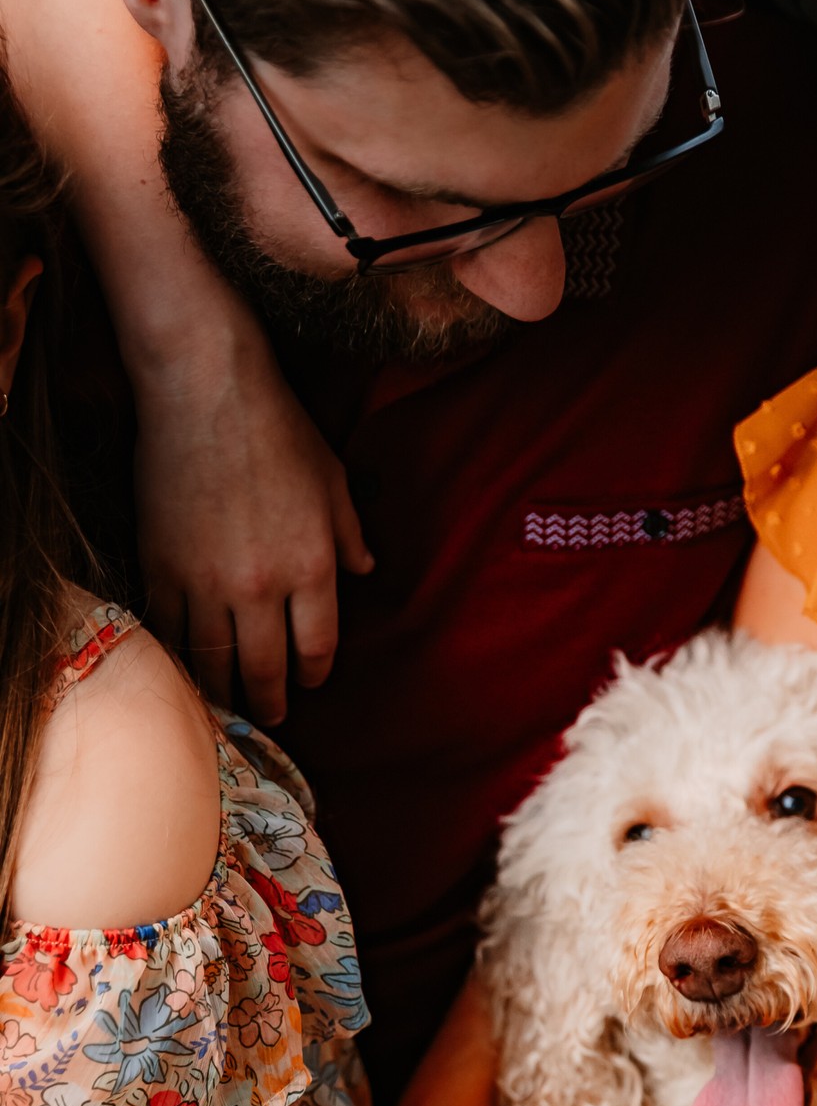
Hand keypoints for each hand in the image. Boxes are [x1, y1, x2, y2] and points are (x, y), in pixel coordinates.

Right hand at [132, 316, 372, 722]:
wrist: (204, 389)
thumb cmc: (278, 429)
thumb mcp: (334, 481)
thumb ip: (351, 535)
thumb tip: (368, 571)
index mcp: (312, 569)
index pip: (317, 649)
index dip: (314, 675)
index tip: (310, 683)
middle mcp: (261, 588)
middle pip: (266, 670)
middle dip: (271, 701)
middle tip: (271, 716)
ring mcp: (206, 582)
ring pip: (213, 661)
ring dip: (223, 691)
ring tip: (228, 705)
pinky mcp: (160, 566)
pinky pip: (169, 631)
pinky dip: (178, 656)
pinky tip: (185, 667)